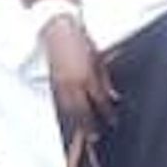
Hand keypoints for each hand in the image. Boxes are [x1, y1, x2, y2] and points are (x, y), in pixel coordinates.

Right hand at [43, 16, 116, 138]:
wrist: (58, 28)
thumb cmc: (80, 39)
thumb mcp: (97, 58)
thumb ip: (104, 79)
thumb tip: (113, 95)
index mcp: (87, 76)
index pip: (99, 101)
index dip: (107, 113)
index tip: (113, 121)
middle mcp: (73, 83)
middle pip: (82, 111)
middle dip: (89, 125)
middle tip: (95, 137)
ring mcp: (61, 82)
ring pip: (69, 108)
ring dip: (76, 121)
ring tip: (83, 131)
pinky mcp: (53, 79)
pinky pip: (60, 100)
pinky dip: (66, 110)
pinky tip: (70, 115)